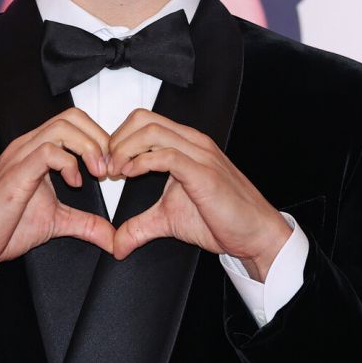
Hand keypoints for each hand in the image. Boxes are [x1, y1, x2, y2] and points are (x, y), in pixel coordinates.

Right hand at [0, 108, 114, 271]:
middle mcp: (28, 146)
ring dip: (88, 147)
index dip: (100, 139)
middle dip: (100, 138)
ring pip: (62, 127)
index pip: (75, 122)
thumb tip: (111, 236)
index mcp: (37, 151)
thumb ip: (85, 224)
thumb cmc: (1, 227)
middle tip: (109, 167)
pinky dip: (69, 163)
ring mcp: (20, 156)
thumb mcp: (55, 223)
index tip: (112, 167)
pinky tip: (74, 183)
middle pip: (73, 117)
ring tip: (97, 173)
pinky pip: (47, 151)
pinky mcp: (16, 174)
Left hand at [107, 109, 291, 280]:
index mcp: (184, 144)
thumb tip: (117, 243)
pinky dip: (142, 161)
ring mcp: (199, 154)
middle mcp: (192, 142)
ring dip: (124, 149)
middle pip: (143, 118)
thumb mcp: (168, 220)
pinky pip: (168, 154)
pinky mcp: (203, 172)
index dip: (118, 139)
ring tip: (115, 171)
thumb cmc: (221, 219)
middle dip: (117, 140)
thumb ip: (139, 226)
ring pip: (152, 131)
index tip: (106, 164)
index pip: (142, 121)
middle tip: (106, 166)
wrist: (255, 234)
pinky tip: (131, 175)